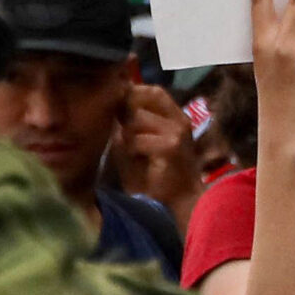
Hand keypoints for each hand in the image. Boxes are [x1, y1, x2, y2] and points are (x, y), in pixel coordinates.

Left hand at [115, 83, 201, 218]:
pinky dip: (131, 151)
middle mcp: (180, 120)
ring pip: (137, 120)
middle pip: (146, 99)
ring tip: (133, 153)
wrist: (178, 202)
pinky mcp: (171, 147)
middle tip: (122, 130)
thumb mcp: (140, 143)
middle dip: (127, 112)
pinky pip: (138, 140)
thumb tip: (113, 103)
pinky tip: (138, 162)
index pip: (154, 91)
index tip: (117, 105)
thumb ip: (130, 123)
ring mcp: (177, 132)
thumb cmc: (156, 176)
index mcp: (176, 118)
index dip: (134, 92)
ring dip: (127, 136)